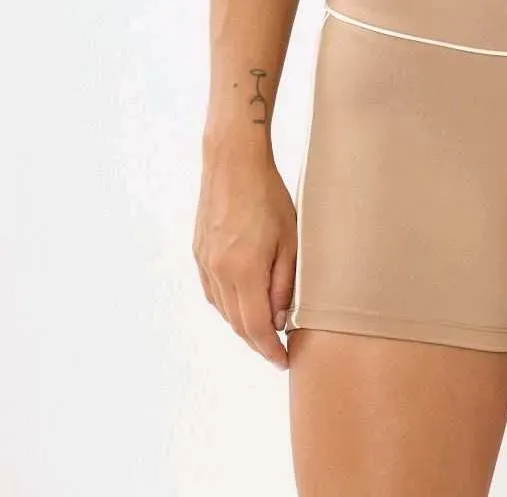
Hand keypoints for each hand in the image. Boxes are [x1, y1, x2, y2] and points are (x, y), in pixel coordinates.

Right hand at [193, 147, 295, 370]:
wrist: (233, 162)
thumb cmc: (269, 196)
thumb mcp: (290, 239)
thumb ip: (284, 283)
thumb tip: (277, 320)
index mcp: (244, 270)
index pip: (256, 328)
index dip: (269, 350)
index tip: (283, 362)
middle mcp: (219, 271)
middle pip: (237, 324)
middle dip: (258, 342)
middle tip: (277, 350)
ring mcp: (204, 262)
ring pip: (223, 309)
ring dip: (242, 324)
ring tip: (264, 328)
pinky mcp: (198, 252)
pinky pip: (212, 291)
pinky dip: (228, 304)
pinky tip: (243, 301)